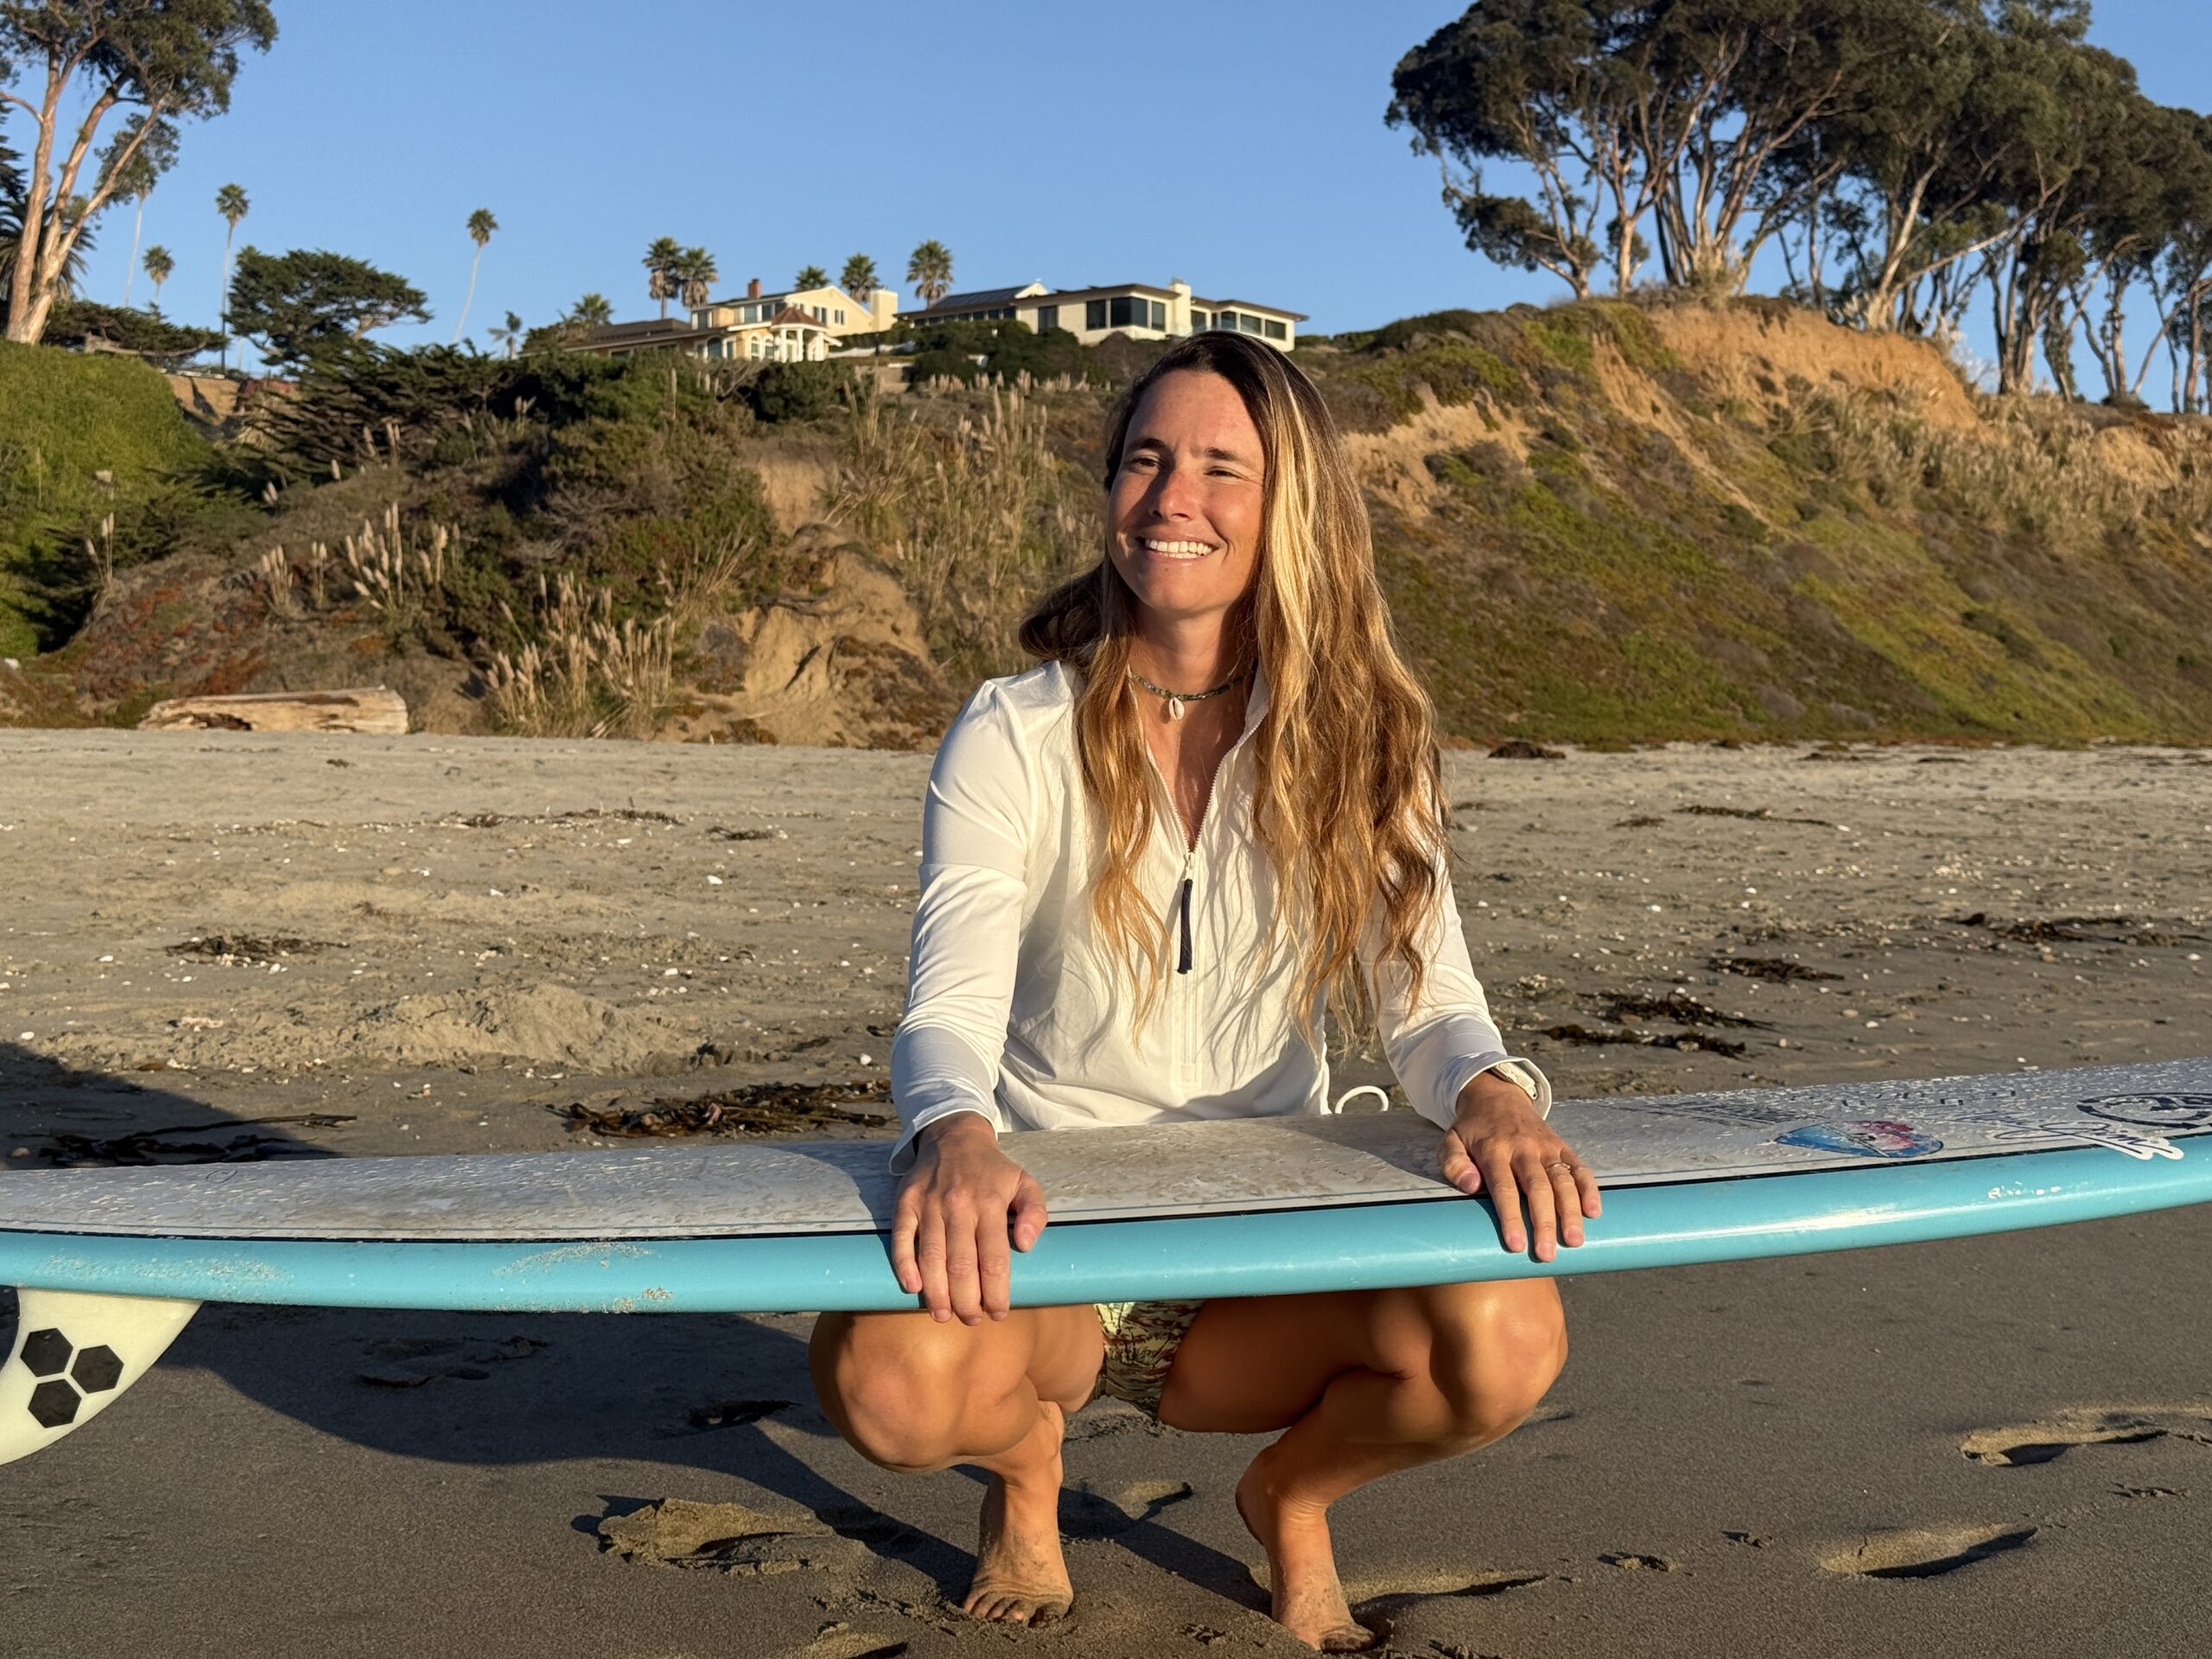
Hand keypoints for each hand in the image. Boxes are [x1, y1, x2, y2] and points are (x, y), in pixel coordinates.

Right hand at [892, 1113, 1048, 1324]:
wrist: (953, 1137)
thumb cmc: (993, 1170)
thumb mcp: (1025, 1182)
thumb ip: (1035, 1212)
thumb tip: (1027, 1245)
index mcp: (991, 1202)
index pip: (994, 1258)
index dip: (996, 1292)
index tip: (998, 1313)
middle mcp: (959, 1205)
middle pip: (961, 1265)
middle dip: (967, 1301)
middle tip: (972, 1319)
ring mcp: (929, 1204)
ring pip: (931, 1257)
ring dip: (937, 1293)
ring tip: (944, 1315)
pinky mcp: (905, 1203)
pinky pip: (901, 1239)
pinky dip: (904, 1265)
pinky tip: (913, 1288)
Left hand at [1438, 1071, 1601, 1262]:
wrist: (1497, 1096)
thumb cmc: (1472, 1129)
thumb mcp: (1450, 1140)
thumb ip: (1453, 1163)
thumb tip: (1470, 1187)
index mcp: (1494, 1149)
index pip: (1504, 1187)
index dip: (1511, 1217)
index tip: (1516, 1245)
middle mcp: (1523, 1148)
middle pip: (1538, 1188)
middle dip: (1544, 1223)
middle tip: (1547, 1254)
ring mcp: (1546, 1146)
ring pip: (1562, 1180)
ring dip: (1570, 1211)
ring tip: (1574, 1241)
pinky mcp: (1561, 1145)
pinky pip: (1579, 1167)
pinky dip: (1589, 1188)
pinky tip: (1593, 1212)